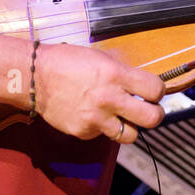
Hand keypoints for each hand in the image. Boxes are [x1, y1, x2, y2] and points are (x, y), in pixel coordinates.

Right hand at [34, 43, 164, 142]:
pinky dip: (103, 128)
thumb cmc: (69, 62)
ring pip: (131, 135)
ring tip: (123, 117)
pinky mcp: (84, 132)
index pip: (156, 90)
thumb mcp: (102, 59)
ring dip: (130, 127)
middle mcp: (109, 98)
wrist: (36, 78)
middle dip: (155, 115)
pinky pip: (104, 135)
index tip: (153, 92)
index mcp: (116, 75)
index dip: (158, 92)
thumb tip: (144, 84)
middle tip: (149, 110)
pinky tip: (94, 115)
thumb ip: (124, 73)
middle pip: (152, 119)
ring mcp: (96, 118)